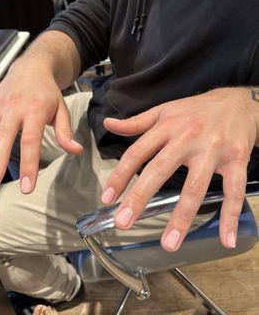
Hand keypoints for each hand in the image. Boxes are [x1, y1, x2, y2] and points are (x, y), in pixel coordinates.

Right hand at [0, 57, 82, 195]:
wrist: (30, 67)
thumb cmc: (47, 92)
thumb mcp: (62, 108)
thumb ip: (65, 131)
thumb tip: (76, 150)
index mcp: (35, 109)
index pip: (31, 140)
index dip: (28, 164)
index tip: (27, 187)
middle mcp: (13, 108)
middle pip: (1, 139)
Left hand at [102, 88, 258, 250]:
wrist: (238, 102)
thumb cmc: (196, 109)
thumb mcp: (164, 110)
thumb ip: (136, 122)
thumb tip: (108, 124)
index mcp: (167, 126)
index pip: (137, 152)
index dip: (120, 175)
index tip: (107, 198)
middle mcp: (188, 138)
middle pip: (160, 170)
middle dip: (140, 197)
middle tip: (123, 222)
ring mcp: (213, 150)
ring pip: (195, 186)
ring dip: (182, 217)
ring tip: (168, 243)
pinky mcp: (236, 160)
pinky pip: (234, 191)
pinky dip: (230, 216)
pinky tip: (225, 240)